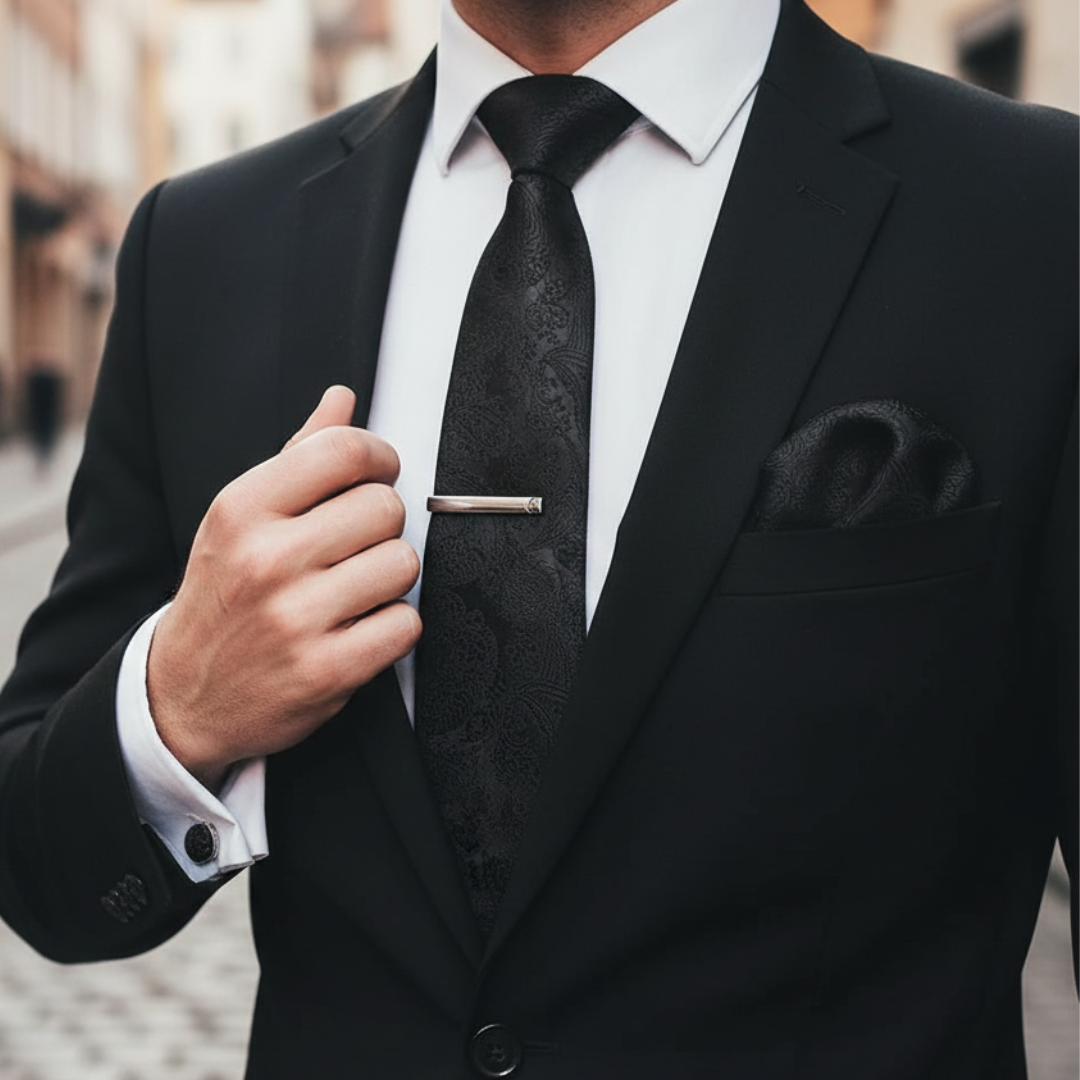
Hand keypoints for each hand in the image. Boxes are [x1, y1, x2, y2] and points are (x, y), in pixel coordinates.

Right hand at [147, 386, 421, 790]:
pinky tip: (359, 628)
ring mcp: (296, 618)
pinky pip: (405, 624)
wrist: (184, 695)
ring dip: (390, 578)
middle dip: (382, 525)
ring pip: (404, 564)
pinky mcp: (326, 671)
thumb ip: (297, 456)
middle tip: (355, 546)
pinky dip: (393, 627)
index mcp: (243, 509)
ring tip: (354, 589)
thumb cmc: (224, 594)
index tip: (377, 475)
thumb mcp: (240, 519)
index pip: (345, 451)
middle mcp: (267, 559)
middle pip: (386, 507)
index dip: (379, 458)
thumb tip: (342, 398)